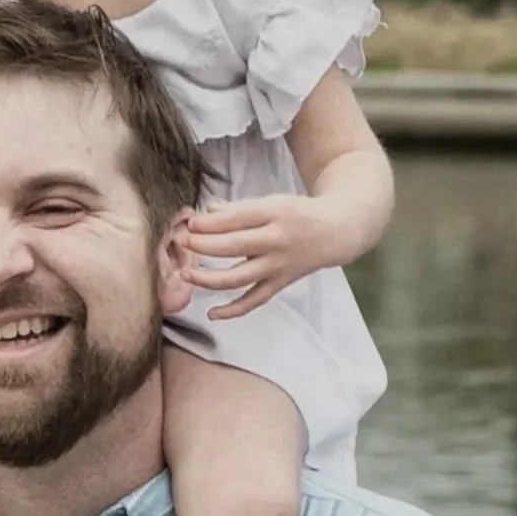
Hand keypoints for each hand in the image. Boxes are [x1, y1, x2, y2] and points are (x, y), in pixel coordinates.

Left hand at [182, 195, 353, 318]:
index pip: (237, 218)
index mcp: (274, 213)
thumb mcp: (270, 202)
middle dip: (203, 246)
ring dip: (209, 279)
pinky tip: (211, 313)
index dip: (210, 223)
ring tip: (186, 275)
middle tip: (181, 243)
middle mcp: (277, 241)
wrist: (334, 232)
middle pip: (234, 247)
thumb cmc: (295, 213)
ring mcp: (278, 265)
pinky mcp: (280, 283)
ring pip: (239, 277)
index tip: (189, 224)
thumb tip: (205, 214)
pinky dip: (233, 310)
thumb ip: (236, 209)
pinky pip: (255, 300)